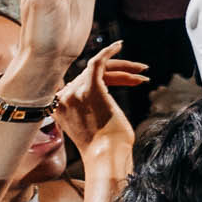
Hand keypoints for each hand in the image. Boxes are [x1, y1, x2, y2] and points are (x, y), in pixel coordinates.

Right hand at [56, 43, 144, 168]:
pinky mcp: (90, 90)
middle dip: (118, 74)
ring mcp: (74, 94)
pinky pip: (97, 62)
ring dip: (123, 69)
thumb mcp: (88, 125)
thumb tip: (100, 95)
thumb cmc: (105, 146)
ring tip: (144, 72)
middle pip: (89, 76)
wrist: (106, 155)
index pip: (79, 85)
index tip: (118, 77)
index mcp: (58, 108)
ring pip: (98, 70)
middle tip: (140, 75)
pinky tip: (118, 46)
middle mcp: (62, 99)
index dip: (101, 80)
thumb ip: (85, 108)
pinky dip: (108, 52)